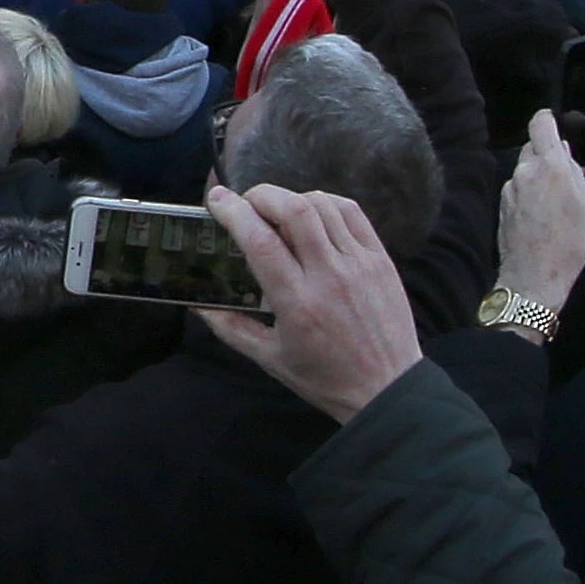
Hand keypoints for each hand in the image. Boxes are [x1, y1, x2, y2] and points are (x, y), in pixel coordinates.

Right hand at [197, 183, 424, 422]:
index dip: (233, 212)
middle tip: (246, 203)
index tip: (216, 199)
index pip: (260, 241)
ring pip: (322, 205)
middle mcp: (329, 276)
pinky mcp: (380, 259)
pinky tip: (313, 213)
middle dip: (261, 194)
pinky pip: (352, 213)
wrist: (387, 389)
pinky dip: (326, 203)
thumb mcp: (269, 358)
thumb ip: (230, 327)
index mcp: (297, 303)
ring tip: (277, 211)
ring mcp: (359, 264)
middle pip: (294, 209)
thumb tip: (197, 304)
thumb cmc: (325, 378)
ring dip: (292, 198)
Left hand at [496, 113, 584, 313]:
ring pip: (525, 168)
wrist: (535, 276)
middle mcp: (525, 171)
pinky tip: (542, 214)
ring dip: (538, 175)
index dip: (548, 119)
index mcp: (549, 165)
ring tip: (556, 200)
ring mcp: (510, 187)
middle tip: (565, 173)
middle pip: (532, 146)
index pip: (540, 123)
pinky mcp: (502, 204)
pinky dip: (529, 193)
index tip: (556, 124)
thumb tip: (562, 149)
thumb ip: (572, 170)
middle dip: (547, 153)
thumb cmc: (569, 243)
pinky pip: (518, 188)